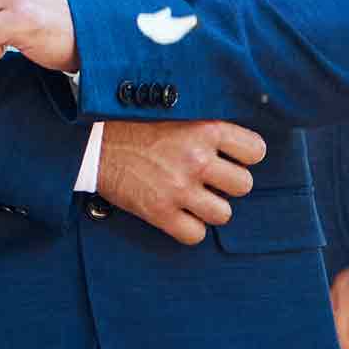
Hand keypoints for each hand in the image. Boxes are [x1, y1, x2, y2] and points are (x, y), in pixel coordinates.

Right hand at [95, 119, 265, 244]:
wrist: (93, 143)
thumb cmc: (135, 125)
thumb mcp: (177, 114)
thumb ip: (207, 128)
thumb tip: (236, 146)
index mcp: (204, 129)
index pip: (255, 151)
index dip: (245, 156)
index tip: (231, 157)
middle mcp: (196, 159)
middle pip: (244, 186)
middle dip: (228, 185)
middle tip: (209, 179)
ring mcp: (179, 188)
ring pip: (224, 214)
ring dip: (210, 208)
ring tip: (193, 198)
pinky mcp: (160, 212)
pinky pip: (195, 235)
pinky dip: (189, 228)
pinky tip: (178, 214)